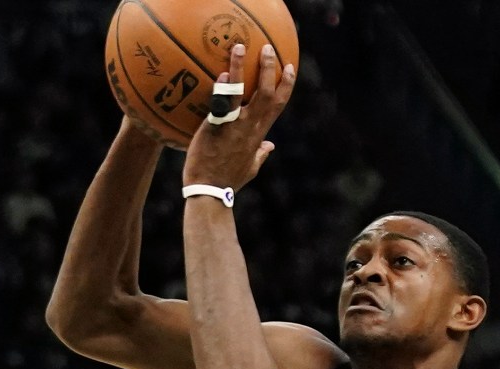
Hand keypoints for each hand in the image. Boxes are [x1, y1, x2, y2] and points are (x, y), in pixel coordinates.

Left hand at [181, 43, 296, 190]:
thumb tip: (270, 146)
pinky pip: (222, 102)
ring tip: (240, 47)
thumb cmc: (228, 180)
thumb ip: (261, 154)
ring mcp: (236, 126)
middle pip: (269, 93)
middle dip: (271, 69)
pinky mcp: (218, 127)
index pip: (279, 104)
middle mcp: (252, 126)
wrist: (210, 192)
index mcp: (260, 133)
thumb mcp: (250, 168)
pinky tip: (221, 71)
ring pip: (246, 92)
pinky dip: (223, 86)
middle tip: (268, 48)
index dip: (287, 84)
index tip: (289, 67)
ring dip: (243, 67)